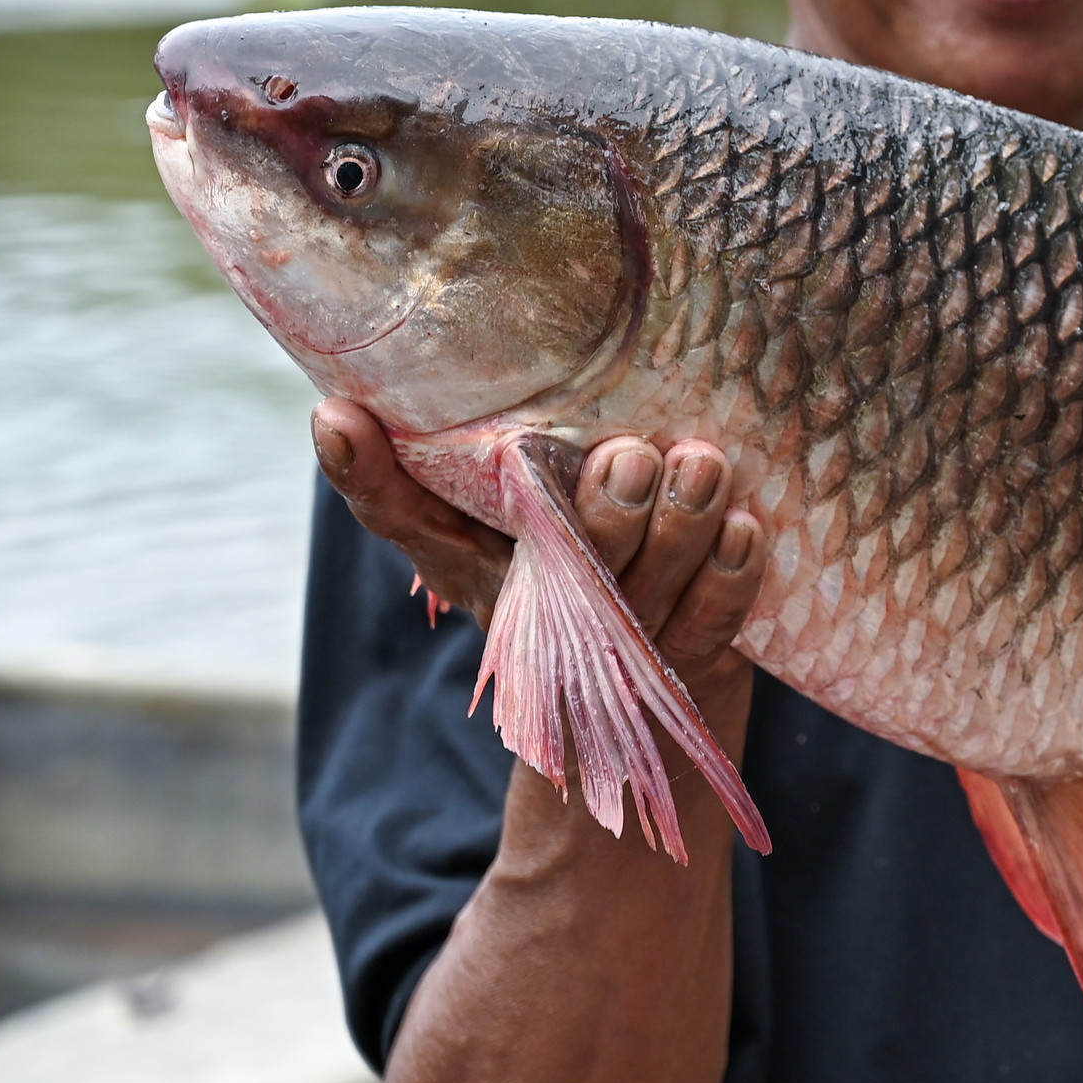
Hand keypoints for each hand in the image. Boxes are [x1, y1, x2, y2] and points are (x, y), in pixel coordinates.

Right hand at [312, 398, 767, 758]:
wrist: (642, 736)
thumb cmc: (585, 577)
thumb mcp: (528, 520)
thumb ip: (514, 455)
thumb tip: (462, 346)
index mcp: (477, 564)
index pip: (404, 519)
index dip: (366, 474)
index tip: (339, 417)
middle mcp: (533, 607)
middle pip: (553, 566)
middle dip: (596, 515)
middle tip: (627, 456)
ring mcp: (611, 649)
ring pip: (641, 592)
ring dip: (675, 530)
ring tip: (701, 467)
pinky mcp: (684, 668)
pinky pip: (709, 624)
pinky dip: (728, 578)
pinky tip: (743, 528)